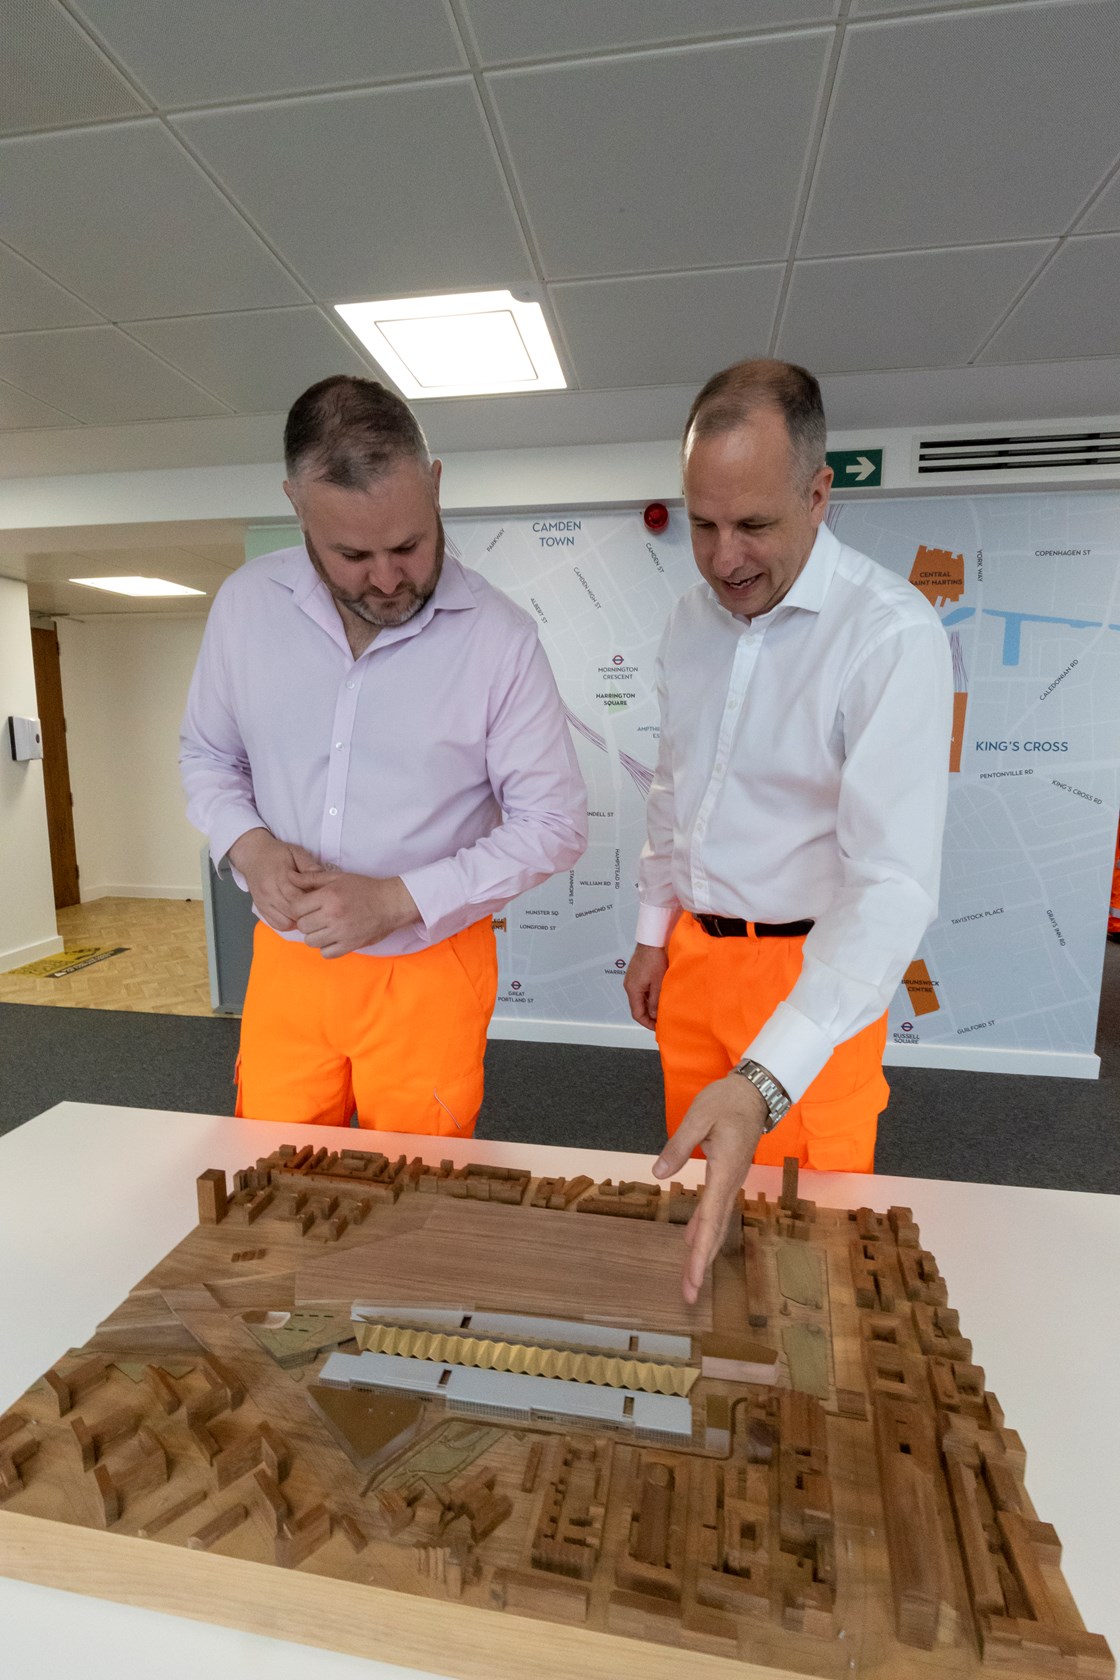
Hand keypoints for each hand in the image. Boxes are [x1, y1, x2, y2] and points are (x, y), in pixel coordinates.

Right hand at [228, 828, 321, 931]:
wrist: (253, 855)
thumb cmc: (277, 853)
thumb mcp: (296, 852)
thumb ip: (309, 865)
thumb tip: (322, 877)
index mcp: (280, 877)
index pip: (299, 898)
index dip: (313, 902)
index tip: (322, 901)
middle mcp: (269, 892)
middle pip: (292, 912)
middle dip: (307, 913)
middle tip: (318, 909)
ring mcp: (263, 902)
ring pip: (283, 923)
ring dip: (297, 921)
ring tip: (306, 912)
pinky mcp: (260, 908)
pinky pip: (275, 924)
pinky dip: (287, 924)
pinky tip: (294, 916)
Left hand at [293, 871, 418, 957]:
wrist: (391, 903)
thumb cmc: (364, 888)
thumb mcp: (337, 877)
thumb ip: (311, 878)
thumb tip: (288, 876)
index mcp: (329, 896)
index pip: (296, 908)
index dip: (298, 907)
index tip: (307, 906)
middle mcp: (333, 915)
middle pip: (302, 926)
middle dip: (306, 921)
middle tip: (317, 917)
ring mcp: (342, 932)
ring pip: (311, 942)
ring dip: (315, 935)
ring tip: (325, 928)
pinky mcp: (351, 945)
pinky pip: (326, 953)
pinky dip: (327, 948)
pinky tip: (333, 938)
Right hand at [624, 943, 668, 1029]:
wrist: (651, 941)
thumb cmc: (654, 958)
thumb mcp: (658, 984)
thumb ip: (655, 1001)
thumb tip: (654, 1015)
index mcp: (632, 990)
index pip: (637, 1014)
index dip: (647, 1023)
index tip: (657, 1027)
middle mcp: (629, 986)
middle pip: (637, 1007)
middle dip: (649, 1016)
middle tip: (661, 1020)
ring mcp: (631, 980)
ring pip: (639, 999)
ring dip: (649, 1006)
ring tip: (661, 1008)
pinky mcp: (635, 974)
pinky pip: (640, 990)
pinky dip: (648, 996)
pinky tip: (657, 996)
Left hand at [653, 1073, 767, 1304]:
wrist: (755, 1092)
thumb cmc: (726, 1101)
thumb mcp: (698, 1117)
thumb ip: (679, 1145)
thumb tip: (658, 1172)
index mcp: (725, 1171)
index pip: (710, 1219)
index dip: (700, 1251)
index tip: (692, 1277)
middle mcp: (730, 1183)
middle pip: (715, 1230)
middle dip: (701, 1263)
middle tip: (689, 1294)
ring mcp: (730, 1182)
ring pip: (717, 1224)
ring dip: (703, 1251)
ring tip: (690, 1279)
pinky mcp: (727, 1177)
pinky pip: (715, 1210)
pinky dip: (703, 1229)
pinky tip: (690, 1241)